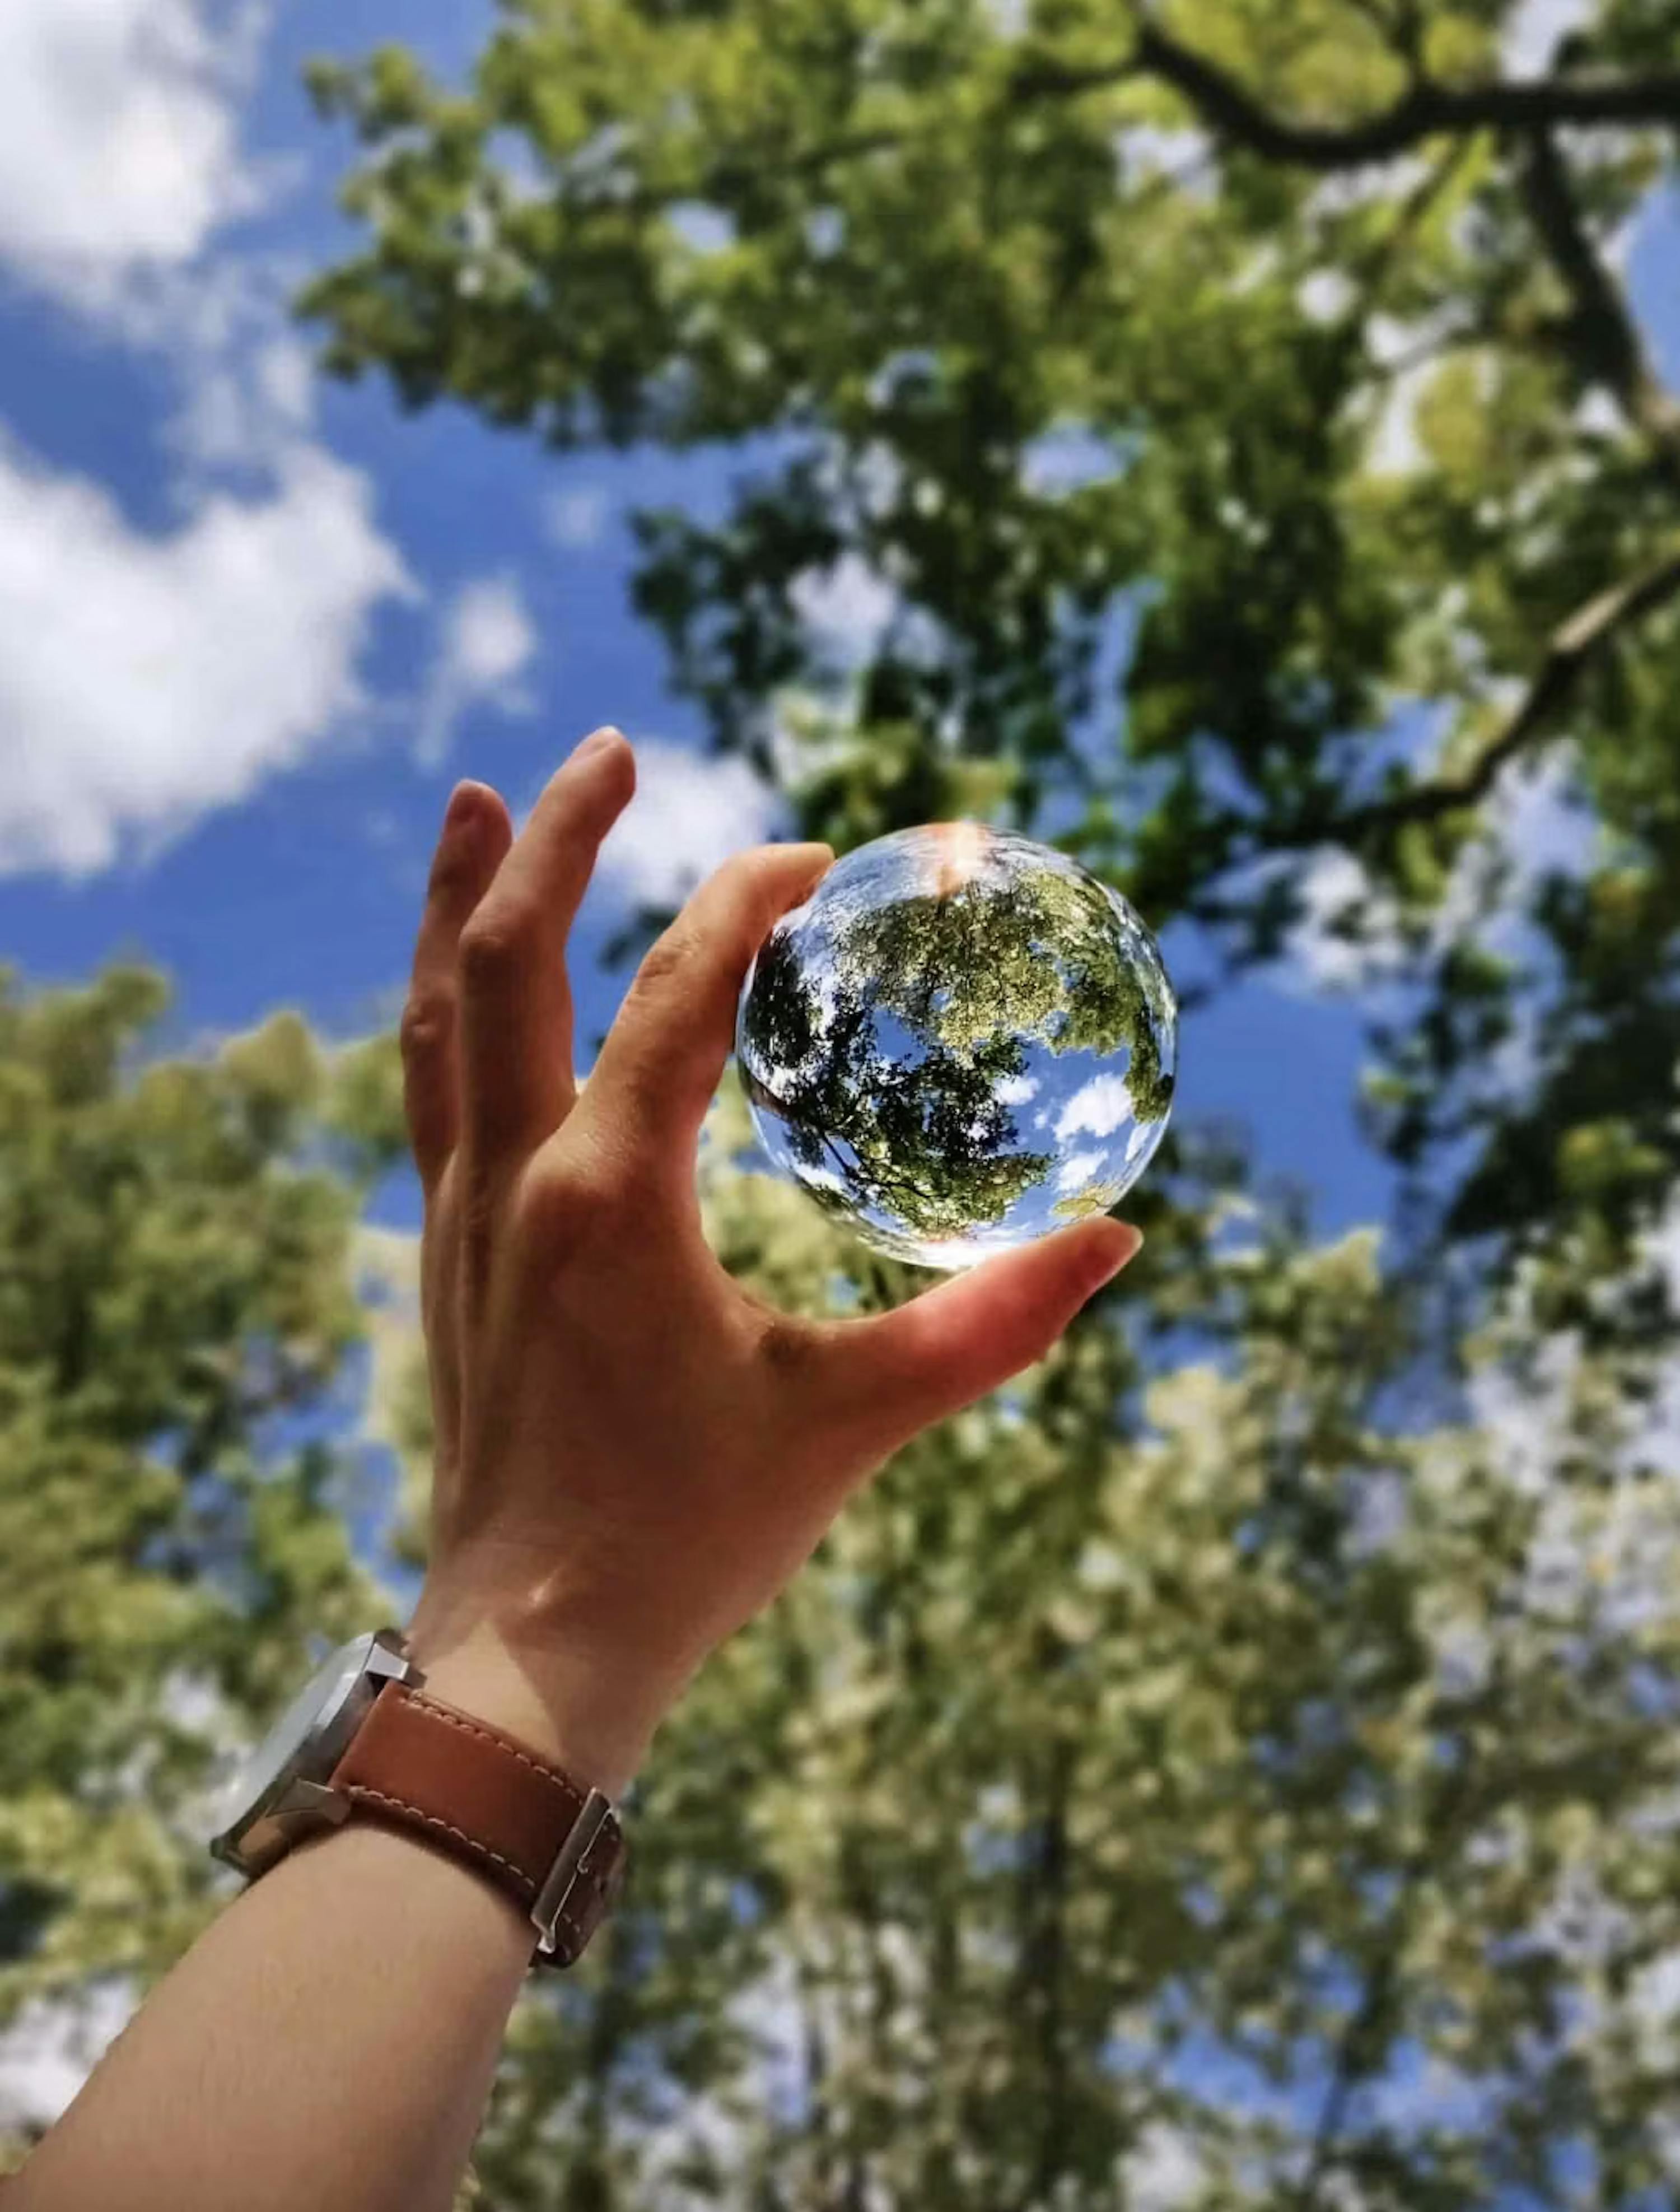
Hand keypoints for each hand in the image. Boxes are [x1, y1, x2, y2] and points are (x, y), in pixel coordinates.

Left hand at [400, 731, 1141, 1793]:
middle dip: (556, 838)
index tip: (817, 859)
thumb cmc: (692, 1537)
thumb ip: (991, 1326)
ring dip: (461, 899)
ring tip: (481, 804)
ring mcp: (461, 1216)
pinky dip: (445, 1001)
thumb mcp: (855, 1419)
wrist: (531, 1651)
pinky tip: (468, 976)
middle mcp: (513, 1181)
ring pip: (436, 1013)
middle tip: (607, 746)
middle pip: (505, 959)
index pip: (673, 993)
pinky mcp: (449, 1254)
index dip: (745, 903)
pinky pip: (430, 1086)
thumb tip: (1119, 1242)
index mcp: (609, 1200)